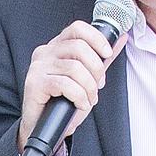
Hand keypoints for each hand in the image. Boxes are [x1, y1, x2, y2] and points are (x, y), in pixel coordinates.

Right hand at [18, 21, 127, 151]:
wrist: (43, 127)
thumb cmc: (63, 102)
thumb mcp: (86, 77)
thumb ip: (100, 58)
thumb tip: (121, 39)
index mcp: (56, 47)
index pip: (77, 29)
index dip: (96, 38)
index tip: (107, 54)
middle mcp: (44, 53)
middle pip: (79, 47)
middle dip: (96, 69)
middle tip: (98, 86)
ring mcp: (37, 67)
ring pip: (75, 68)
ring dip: (89, 88)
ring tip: (88, 99)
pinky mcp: (35, 83)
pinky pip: (65, 84)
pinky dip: (79, 97)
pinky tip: (79, 105)